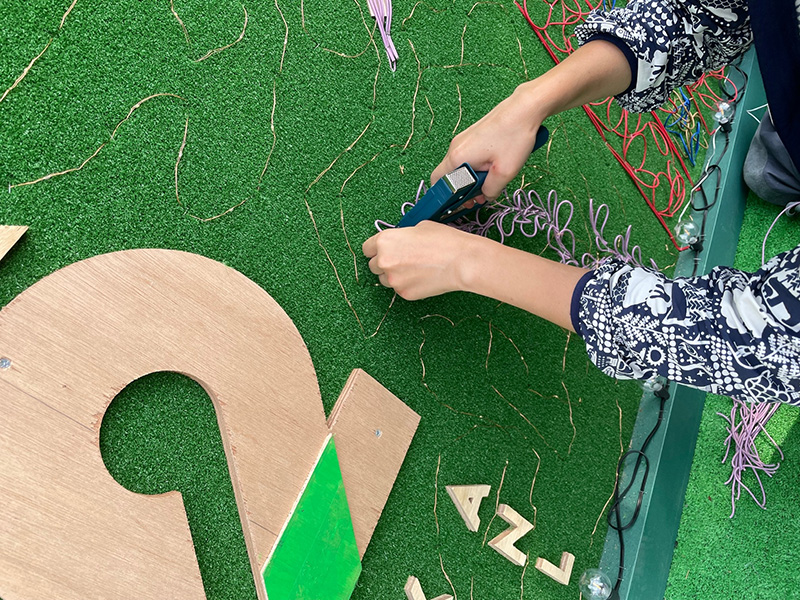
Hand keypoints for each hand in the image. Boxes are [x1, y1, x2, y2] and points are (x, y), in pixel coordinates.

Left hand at [362, 221, 478, 299]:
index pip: (367, 249)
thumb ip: (401, 237)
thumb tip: (398, 243)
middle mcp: (384, 261)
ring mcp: (393, 280)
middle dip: (385, 263)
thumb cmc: (444, 241)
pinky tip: (422, 277)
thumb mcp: (418, 227)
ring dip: (394, 275)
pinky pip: (399, 289)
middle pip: (373, 266)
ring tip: (414, 268)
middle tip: (402, 259)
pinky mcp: (404, 294)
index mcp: (385, 241)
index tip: (383, 250)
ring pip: (385, 279)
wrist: (461, 262)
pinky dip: (407, 284)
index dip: (376, 249)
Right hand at [430, 40, 631, 204]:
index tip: (461, 207)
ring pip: (459, 167)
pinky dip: (474, 168)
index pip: (438, 183)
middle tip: (478, 199)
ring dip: (470, 180)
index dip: (446, 199)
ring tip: (489, 184)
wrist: (524, 109)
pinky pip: (467, 158)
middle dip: (461, 191)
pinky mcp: (472, 136)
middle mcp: (454, 148)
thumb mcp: (504, 173)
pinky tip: (492, 169)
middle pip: (447, 176)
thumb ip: (490, 191)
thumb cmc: (514, 138)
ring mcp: (462, 140)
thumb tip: (484, 196)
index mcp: (457, 157)